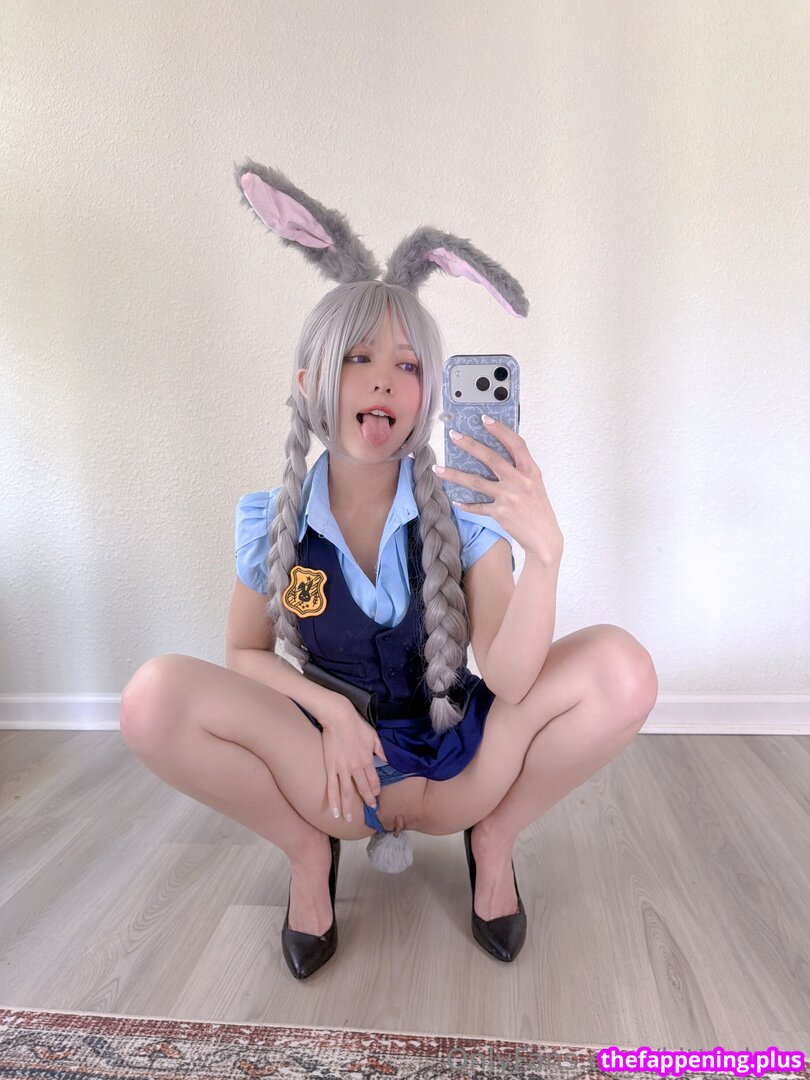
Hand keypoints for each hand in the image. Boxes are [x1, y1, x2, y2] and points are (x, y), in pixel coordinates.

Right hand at [316, 700, 386, 822]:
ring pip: (346, 792)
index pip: (373, 780)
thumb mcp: (373, 736)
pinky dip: (332, 801)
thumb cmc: (356, 725)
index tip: (375, 797)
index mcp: (367, 760)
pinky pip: (331, 787)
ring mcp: (342, 769)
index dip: (375, 790)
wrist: (338, 718)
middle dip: (366, 800)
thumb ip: (380, 750)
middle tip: (370, 810)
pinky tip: (333, 811)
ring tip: (348, 819)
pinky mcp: (330, 767)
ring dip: (348, 808)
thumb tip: (386, 760)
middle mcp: (356, 768)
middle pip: (362, 788)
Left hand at [435, 415, 563, 562]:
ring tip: (438, 469)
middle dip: (469, 444)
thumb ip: (519, 469)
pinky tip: (456, 501)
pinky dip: (465, 504)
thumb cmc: (538, 508)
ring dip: (454, 475)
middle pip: (490, 458)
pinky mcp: (500, 513)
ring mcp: (509, 497)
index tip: (484, 419)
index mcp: (531, 471)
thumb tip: (494, 455)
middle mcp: (520, 481)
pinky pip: (477, 506)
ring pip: (476, 482)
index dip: (500, 430)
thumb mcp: (535, 483)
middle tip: (454, 435)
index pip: (515, 444)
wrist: (544, 537)